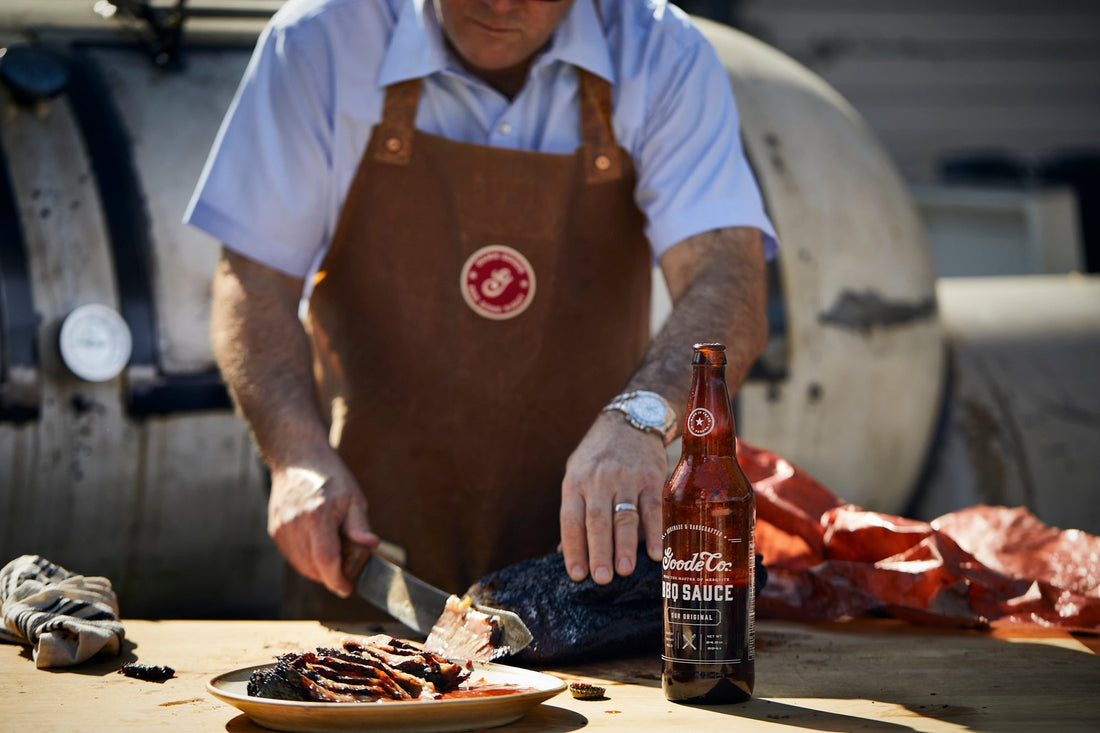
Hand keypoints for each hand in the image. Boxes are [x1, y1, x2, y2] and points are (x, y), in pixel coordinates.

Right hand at [267, 451, 378, 597]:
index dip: (336, 580)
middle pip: (313, 567)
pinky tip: (319, 546)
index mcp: (318, 516)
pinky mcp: (275, 530)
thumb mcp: (353, 498)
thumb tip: (371, 545)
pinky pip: (293, 557)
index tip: (347, 589)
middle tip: (348, 569)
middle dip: (332, 575)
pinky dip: (307, 560)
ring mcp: (282, 529)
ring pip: (302, 566)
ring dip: (319, 570)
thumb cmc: (330, 477)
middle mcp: (295, 525)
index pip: (325, 560)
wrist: (297, 459)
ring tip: (335, 554)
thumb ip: (359, 526)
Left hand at [560, 412, 666, 584]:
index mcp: (575, 483)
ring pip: (624, 517)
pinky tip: (655, 553)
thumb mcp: (577, 474)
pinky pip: (652, 508)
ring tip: (624, 571)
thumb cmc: (598, 455)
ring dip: (624, 546)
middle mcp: (598, 481)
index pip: (571, 521)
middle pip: (598, 521)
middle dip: (599, 552)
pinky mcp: (650, 478)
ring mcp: (626, 479)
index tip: (577, 574)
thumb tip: (562, 550)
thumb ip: (574, 512)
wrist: (630, 421)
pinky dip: (655, 532)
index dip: (574, 549)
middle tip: (601, 579)